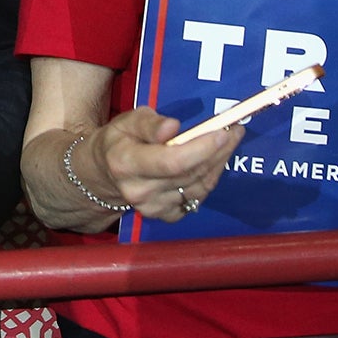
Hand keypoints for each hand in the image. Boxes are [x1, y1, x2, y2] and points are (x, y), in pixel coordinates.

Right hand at [81, 105, 242, 221]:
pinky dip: (210, 178)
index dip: (201, 149)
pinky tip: (214, 161)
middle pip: (190, 173)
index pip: (172, 162)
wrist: (103, 174)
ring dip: (219, 162)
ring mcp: (153, 208)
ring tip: (228, 141)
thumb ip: (149, 123)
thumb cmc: (119, 141)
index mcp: (126, 163)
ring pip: (199, 186)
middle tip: (234, 130)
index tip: (222, 132)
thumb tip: (173, 127)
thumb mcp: (127, 121)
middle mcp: (139, 191)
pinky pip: (197, 197)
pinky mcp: (165, 216)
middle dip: (218, 150)